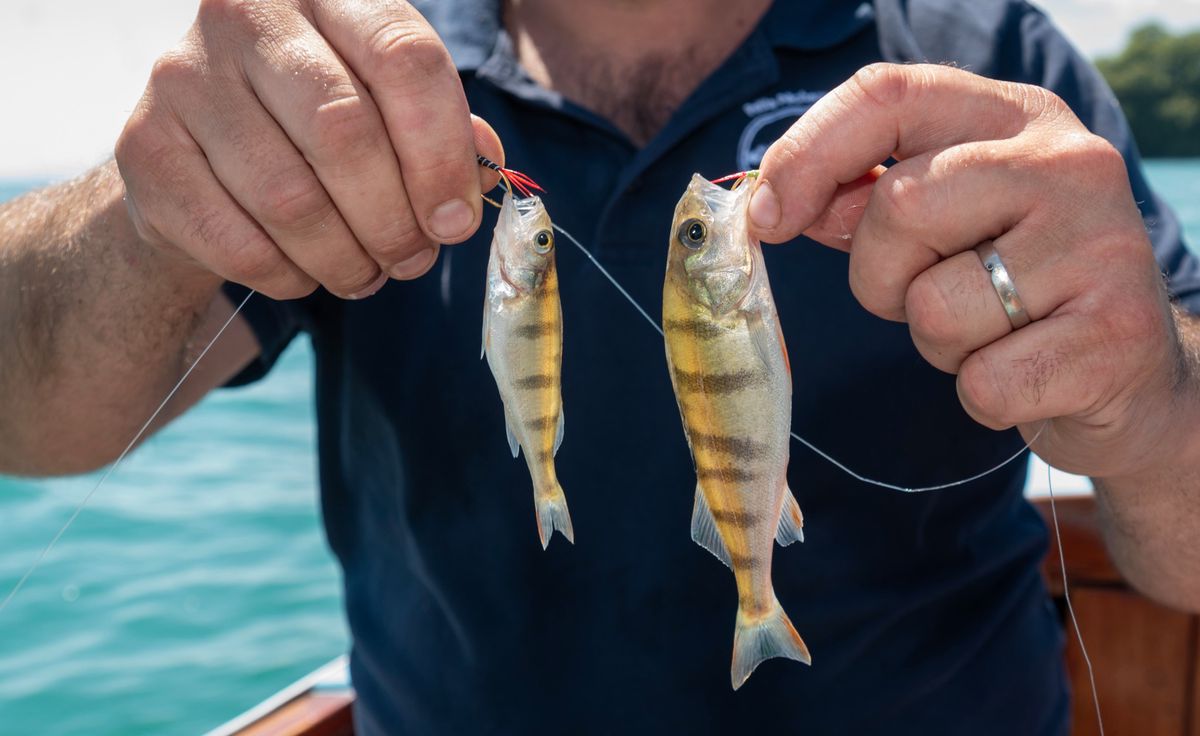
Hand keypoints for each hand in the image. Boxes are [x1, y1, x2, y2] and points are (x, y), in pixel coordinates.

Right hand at [115, 0, 502, 299]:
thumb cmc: (314, 128)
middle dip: (394, 220)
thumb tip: (484, 175)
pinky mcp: (144, 147)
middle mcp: (246, 16)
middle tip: (412, 259)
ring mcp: (184, 77)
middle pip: (345, 133)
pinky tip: (308, 272)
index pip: (404, 58)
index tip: (456, 220)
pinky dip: (291, 276)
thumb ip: (443, 134)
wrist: (198, 156)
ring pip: (292, 201)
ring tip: (366, 273)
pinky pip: (239, 243)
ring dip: (346, 259)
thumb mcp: (386, 111)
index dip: (442, 154)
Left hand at [750, 63, 1195, 479]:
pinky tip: (1025, 373)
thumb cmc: (1012, 290)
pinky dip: (980, 394)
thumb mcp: (944, 224)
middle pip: (899, 207)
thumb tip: (778, 201)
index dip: (807, 153)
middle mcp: (1068, 162)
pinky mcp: (1116, 335)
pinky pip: (982, 383)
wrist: (1130, 375)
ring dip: (937, 343)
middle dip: (880, 277)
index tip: (767, 217)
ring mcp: (1101, 245)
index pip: (888, 95)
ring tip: (991, 333)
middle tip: (926, 296)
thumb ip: (866, 199)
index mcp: (1014, 118)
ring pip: (933, 306)